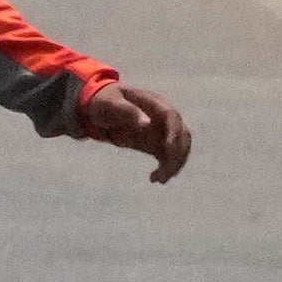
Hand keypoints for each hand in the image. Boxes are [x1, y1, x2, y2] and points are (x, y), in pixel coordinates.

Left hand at [73, 80, 195, 182]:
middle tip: (166, 171)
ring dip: (174, 164)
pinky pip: (169, 157)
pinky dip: (166, 168)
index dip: (174, 131)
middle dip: (177, 153)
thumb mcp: (110, 104)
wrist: (100, 109)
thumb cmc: (104, 102)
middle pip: (181, 134)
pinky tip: (155, 179)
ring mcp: (162, 130)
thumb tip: (146, 124)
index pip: (171, 116)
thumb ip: (127, 111)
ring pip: (179, 148)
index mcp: (153, 103)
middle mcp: (162, 117)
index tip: (169, 148)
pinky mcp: (158, 143)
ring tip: (160, 179)